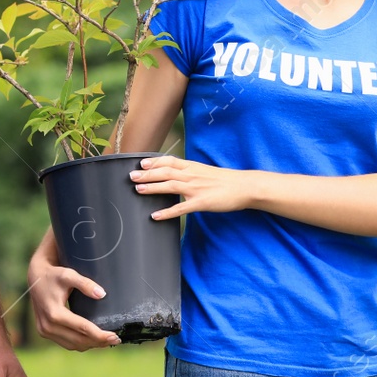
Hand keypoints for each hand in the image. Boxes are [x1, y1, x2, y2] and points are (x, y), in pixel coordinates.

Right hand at [28, 229, 119, 350]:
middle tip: (116, 339)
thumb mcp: (69, 275)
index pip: (82, 328)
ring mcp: (44, 331)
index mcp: (54, 313)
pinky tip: (92, 340)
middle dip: (99, 342)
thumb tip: (102, 294)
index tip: (116, 335)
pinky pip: (66, 343)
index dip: (100, 334)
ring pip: (72, 345)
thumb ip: (85, 283)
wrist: (35, 277)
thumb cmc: (54, 275)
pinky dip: (80, 343)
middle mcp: (48, 326)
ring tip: (107, 341)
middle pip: (79, 340)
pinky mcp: (44, 332)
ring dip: (90, 345)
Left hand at [130, 156, 257, 218]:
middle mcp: (192, 175)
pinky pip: (181, 208)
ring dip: (152, 188)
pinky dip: (167, 212)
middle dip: (146, 174)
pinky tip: (155, 216)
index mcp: (193, 167)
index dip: (154, 161)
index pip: (169, 161)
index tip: (140, 163)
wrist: (245, 187)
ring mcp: (196, 189)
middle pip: (165, 172)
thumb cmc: (226, 180)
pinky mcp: (201, 202)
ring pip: (170, 186)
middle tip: (131, 176)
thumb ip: (191, 172)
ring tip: (137, 190)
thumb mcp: (206, 171)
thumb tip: (177, 175)